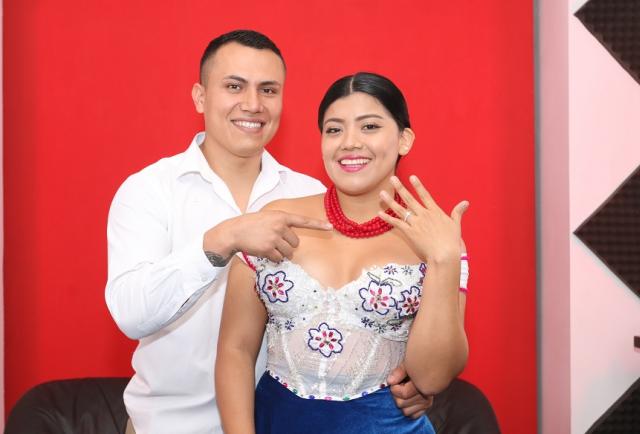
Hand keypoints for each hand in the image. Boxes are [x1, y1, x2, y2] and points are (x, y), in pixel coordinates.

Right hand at [204, 210, 331, 262]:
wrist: (234, 231)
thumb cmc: (252, 224)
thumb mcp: (268, 217)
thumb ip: (281, 223)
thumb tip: (292, 240)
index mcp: (281, 216)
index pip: (303, 220)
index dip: (318, 225)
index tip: (331, 227)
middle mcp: (280, 226)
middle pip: (295, 243)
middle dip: (288, 245)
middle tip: (275, 242)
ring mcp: (274, 238)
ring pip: (289, 252)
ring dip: (282, 253)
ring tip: (269, 246)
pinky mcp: (269, 249)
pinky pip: (279, 259)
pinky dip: (274, 258)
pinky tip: (265, 252)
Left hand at [379, 175, 467, 263]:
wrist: (444, 254)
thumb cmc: (451, 242)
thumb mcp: (456, 225)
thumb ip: (458, 212)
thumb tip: (466, 202)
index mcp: (435, 212)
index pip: (425, 195)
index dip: (418, 186)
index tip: (412, 177)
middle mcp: (424, 215)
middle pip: (409, 199)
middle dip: (400, 188)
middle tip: (392, 179)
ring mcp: (416, 223)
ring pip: (400, 210)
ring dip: (390, 201)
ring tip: (382, 193)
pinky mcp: (409, 233)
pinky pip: (396, 223)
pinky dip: (388, 218)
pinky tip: (379, 214)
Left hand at [387, 363, 433, 418]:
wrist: (431, 366)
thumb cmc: (417, 365)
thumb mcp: (408, 364)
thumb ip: (399, 372)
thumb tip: (390, 382)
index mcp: (423, 385)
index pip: (402, 394)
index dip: (394, 388)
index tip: (395, 381)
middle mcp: (426, 397)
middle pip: (401, 404)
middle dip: (396, 395)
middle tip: (399, 385)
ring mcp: (427, 404)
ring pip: (406, 412)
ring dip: (402, 402)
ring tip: (404, 391)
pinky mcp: (426, 408)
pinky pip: (413, 415)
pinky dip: (409, 409)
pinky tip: (408, 399)